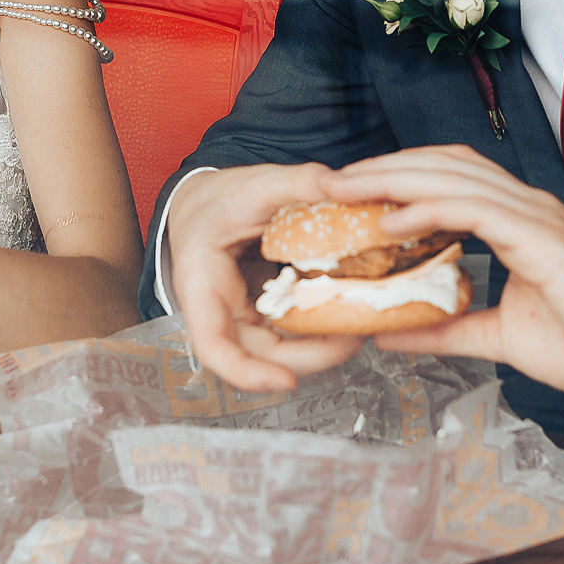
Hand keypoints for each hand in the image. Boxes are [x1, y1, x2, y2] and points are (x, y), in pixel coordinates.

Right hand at [166, 163, 368, 391]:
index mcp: (201, 284)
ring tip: (362, 325)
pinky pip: (290, 332)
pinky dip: (320, 329)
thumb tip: (339, 184)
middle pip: (258, 356)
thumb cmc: (220, 198)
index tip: (286, 381)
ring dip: (320, 347)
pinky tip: (350, 311)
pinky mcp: (263, 314)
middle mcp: (219, 312)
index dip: (246, 372)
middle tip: (355, 338)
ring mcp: (242, 317)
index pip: (212, 345)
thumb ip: (297, 181)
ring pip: (279, 351)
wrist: (207, 204)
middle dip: (309, 357)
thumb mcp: (256, 184)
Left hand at [319, 145, 563, 403]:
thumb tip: (387, 332)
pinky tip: (391, 220)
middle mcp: (527, 207)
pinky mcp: (544, 240)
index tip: (347, 194)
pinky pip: (476, 211)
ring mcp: (537, 217)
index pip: (448, 179)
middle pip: (443, 165)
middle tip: (328, 182)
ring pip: (454, 178)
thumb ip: (448, 328)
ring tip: (345, 190)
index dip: (397, 178)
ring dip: (394, 179)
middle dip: (382, 169)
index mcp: (519, 222)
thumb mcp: (499, 338)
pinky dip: (429, 209)